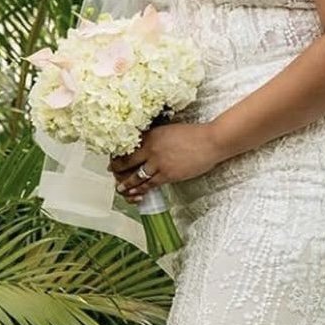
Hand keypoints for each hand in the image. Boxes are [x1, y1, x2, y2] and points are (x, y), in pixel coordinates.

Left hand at [108, 122, 224, 203]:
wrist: (211, 141)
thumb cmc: (194, 135)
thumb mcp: (170, 131)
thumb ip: (156, 139)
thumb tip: (148, 148)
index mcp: (150, 136)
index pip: (127, 148)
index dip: (119, 155)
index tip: (115, 159)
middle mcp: (150, 149)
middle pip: (127, 162)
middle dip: (117, 170)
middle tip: (113, 174)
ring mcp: (158, 163)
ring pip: (135, 176)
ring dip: (126, 184)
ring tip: (120, 188)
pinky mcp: (167, 174)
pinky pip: (149, 185)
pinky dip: (141, 190)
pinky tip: (136, 193)